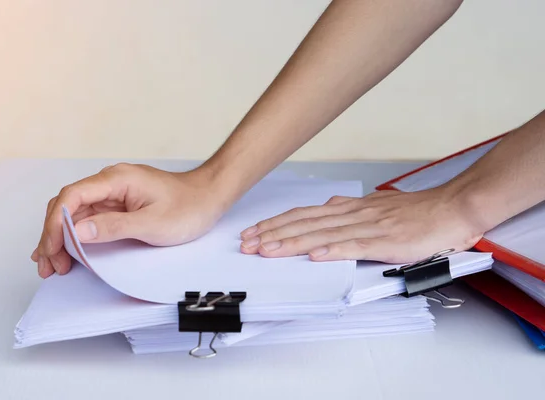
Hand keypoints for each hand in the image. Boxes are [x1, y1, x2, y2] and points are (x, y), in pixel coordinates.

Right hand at [31, 163, 225, 277]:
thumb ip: (114, 227)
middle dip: (53, 236)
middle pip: (67, 206)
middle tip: (49, 265)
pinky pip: (90, 219)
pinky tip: (67, 251)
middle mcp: (110, 183)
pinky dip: (77, 236)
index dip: (56, 225)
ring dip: (61, 238)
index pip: (71, 197)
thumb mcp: (152, 224)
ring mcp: (114, 194)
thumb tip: (78, 232)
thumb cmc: (189, 208)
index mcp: (116, 179)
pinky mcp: (119, 205)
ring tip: (53, 265)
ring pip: (75, 214)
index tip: (51, 250)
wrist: (210, 198)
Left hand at [239, 188, 484, 263]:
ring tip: (268, 250)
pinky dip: (333, 251)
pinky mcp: (386, 242)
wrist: (452, 208)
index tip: (255, 232)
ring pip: (323, 235)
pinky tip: (314, 257)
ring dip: (293, 243)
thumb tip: (327, 211)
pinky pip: (355, 247)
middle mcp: (354, 215)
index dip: (278, 223)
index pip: (305, 215)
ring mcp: (369, 227)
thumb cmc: (417, 212)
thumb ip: (350, 211)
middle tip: (248, 243)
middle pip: (306, 223)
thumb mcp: (376, 206)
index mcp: (350, 209)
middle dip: (273, 233)